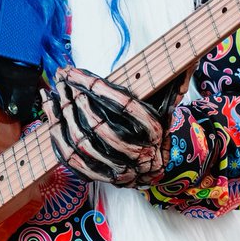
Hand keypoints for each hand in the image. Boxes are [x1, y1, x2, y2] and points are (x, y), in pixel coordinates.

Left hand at [40, 65, 168, 187]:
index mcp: (153, 130)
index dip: (93, 86)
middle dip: (73, 98)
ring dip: (62, 116)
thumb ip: (171, 85)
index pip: (121, 104)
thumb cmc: (154, 132)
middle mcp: (138, 152)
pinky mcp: (102, 177)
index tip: (73, 72)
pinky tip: (51, 119)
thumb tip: (188, 63)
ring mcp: (119, 168)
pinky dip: (57, 138)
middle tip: (61, 80)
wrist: (156, 170)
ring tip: (53, 95)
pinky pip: (72, 160)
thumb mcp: (166, 108)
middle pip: (98, 124)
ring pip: (82, 143)